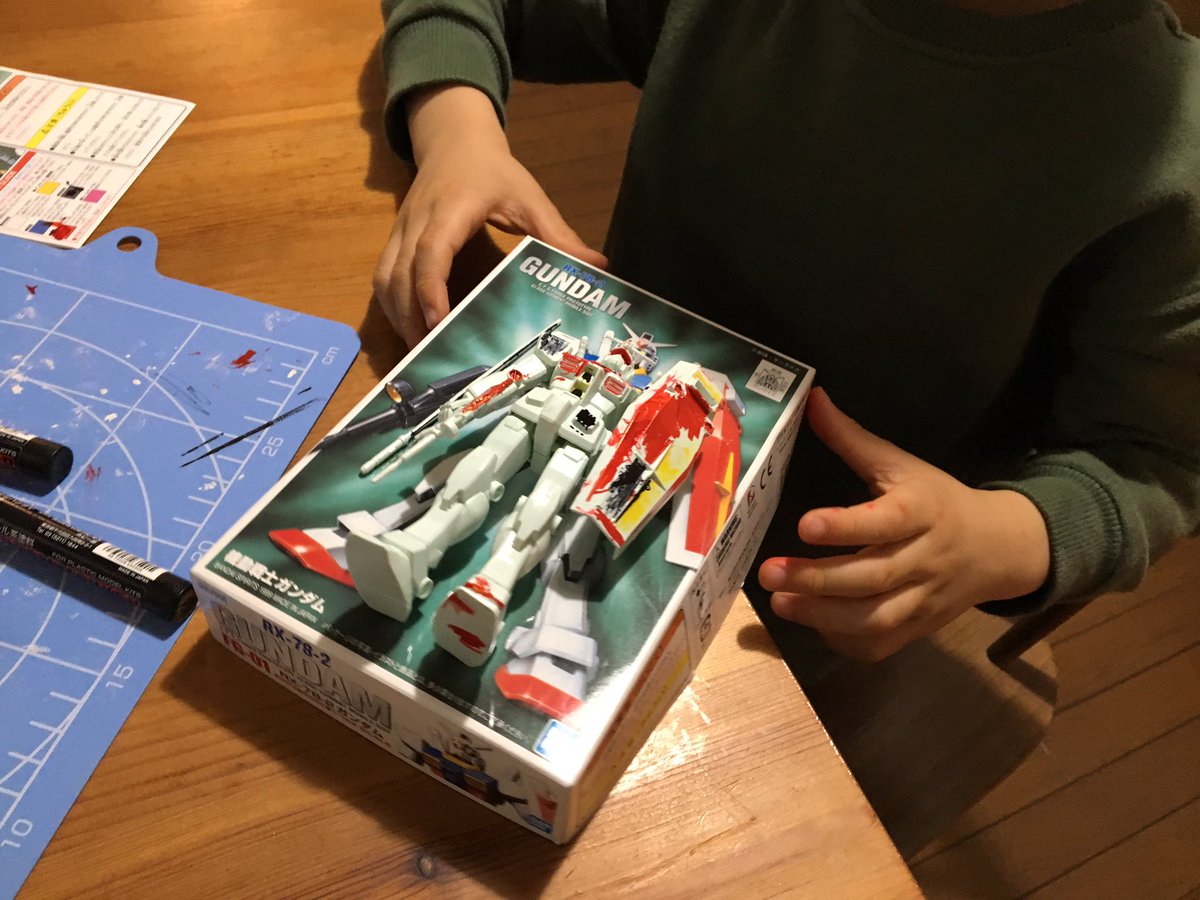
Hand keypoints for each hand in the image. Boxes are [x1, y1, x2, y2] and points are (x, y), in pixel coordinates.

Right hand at [374, 86, 606, 348]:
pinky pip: (384, 277)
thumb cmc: (493, 170)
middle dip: (413, 317)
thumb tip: (597, 265)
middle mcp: (418, 222)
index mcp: (451, 209)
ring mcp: (401, 231)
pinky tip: (412, 330)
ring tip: (421, 352)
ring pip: (386, 279)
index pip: (431, 250)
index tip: (439, 321)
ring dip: (399, 317)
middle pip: (401, 273)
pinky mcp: (395, 241)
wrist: (454, 139)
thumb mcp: (529, 197)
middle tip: (432, 355)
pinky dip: (393, 307)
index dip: (431, 287)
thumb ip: (558, 234)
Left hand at [758, 388, 1049, 660]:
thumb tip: (812, 398)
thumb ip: (852, 439)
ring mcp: (924, 600)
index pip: (885, 522)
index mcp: (921, 512)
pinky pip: (882, 644)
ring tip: (781, 602)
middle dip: (818, 579)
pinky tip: (812, 625)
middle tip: (770, 573)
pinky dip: (846, 641)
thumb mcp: (901, 465)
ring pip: (877, 618)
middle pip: (874, 577)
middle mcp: (925, 559)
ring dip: (824, 617)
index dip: (846, 526)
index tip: (804, 525)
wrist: (997, 549)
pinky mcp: (919, 629)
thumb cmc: (938, 500)